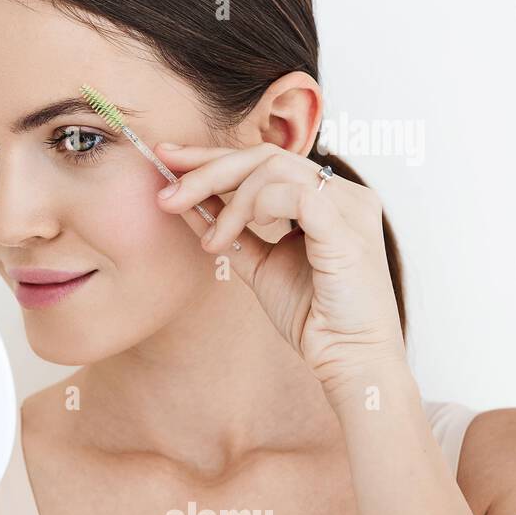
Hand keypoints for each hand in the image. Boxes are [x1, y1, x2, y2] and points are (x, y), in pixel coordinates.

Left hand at [153, 141, 406, 399]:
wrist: (349, 358)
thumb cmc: (313, 316)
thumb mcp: (260, 265)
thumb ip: (231, 232)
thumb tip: (189, 204)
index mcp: (325, 198)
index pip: (262, 159)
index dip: (210, 157)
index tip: (165, 159)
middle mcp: (342, 193)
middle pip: (264, 155)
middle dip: (205, 170)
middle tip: (166, 196)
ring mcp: (349, 207)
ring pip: (274, 169)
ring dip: (228, 202)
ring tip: (213, 243)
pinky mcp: (348, 229)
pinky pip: (296, 194)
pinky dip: (258, 207)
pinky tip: (241, 234)